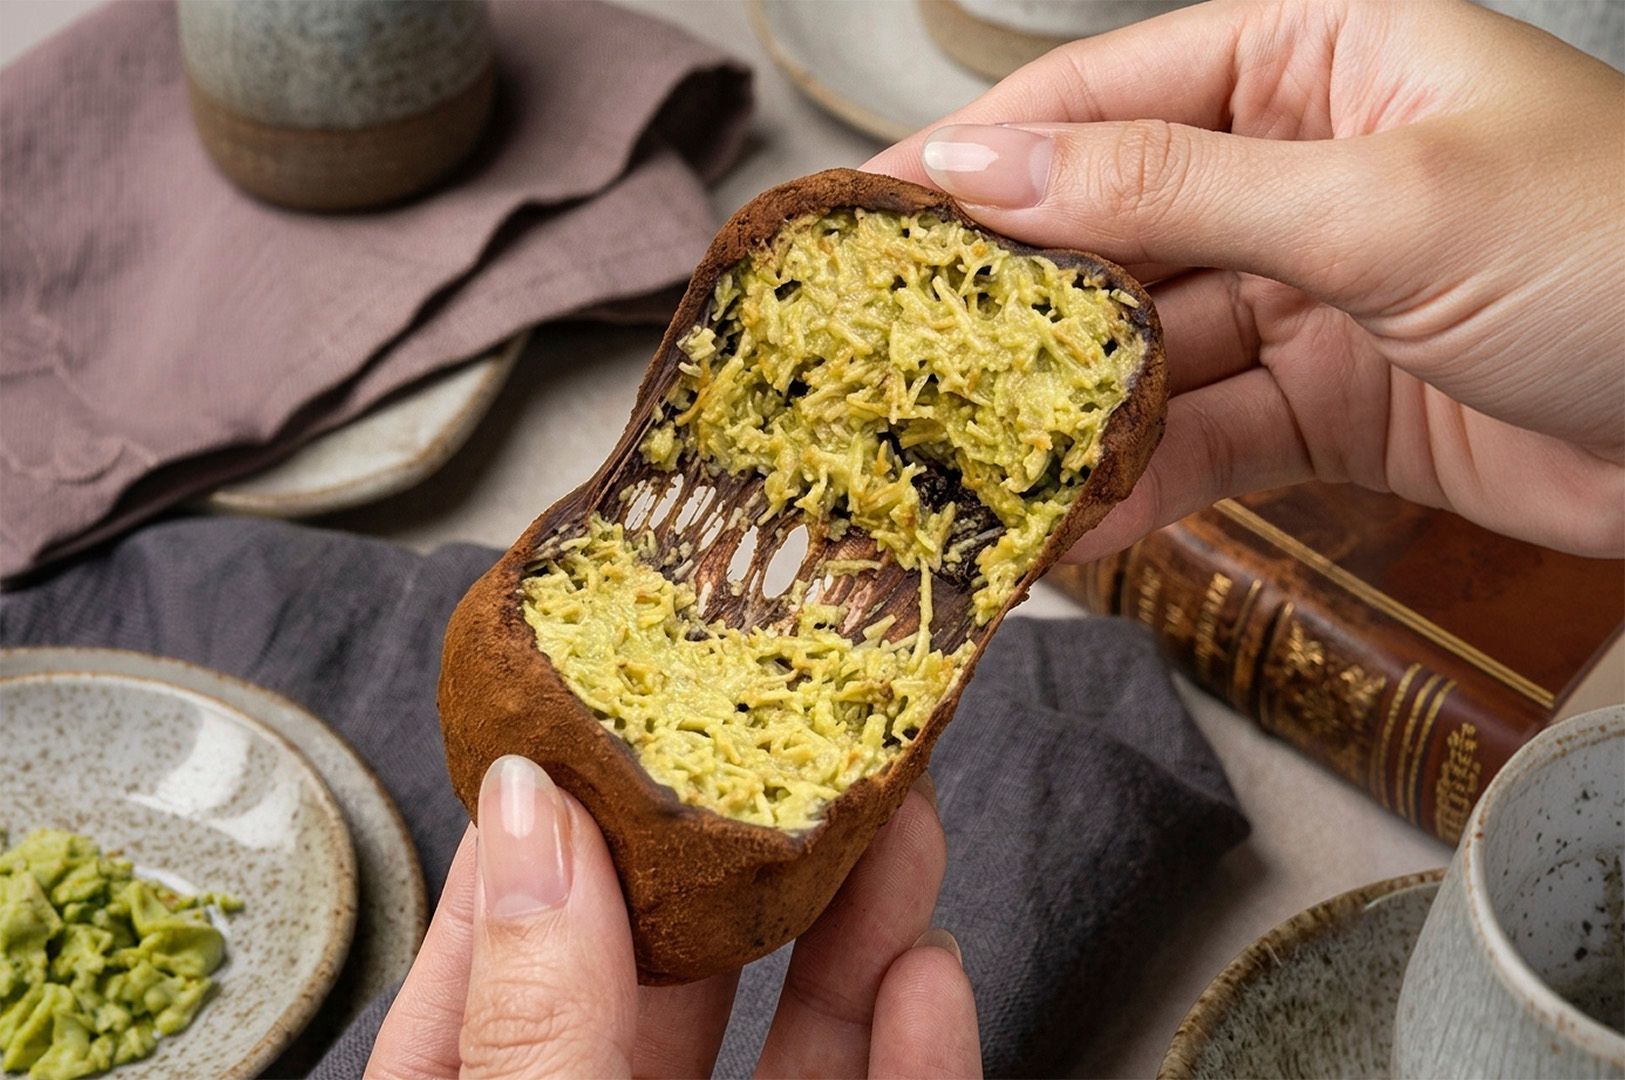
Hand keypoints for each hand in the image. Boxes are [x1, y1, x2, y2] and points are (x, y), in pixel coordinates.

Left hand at [366, 756, 979, 1077]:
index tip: (608, 723)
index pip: (496, 961)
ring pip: (798, 1038)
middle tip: (793, 740)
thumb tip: (531, 812)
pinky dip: (921, 1050)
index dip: (553, 835)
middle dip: (745, 854)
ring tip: (894, 818)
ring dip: (857, 926)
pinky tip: (932, 973)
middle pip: (674, 980)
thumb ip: (536, 1016)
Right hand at [866, 0, 1623, 560]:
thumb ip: (1172, 188)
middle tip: (900, 365)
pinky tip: (1084, 520)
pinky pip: (1205, 435)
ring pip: (1146, 347)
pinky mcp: (1325, 402)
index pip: (1107, 94)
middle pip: (1110, 228)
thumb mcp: (1379, 204)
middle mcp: (1295, 169)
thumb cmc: (1617, 252)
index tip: (872, 215)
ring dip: (1070, 413)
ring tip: (977, 465)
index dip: (984, 155)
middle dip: (1014, 304)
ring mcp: (1306, 291)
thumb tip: (992, 166)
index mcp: (1313, 63)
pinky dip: (1146, 479)